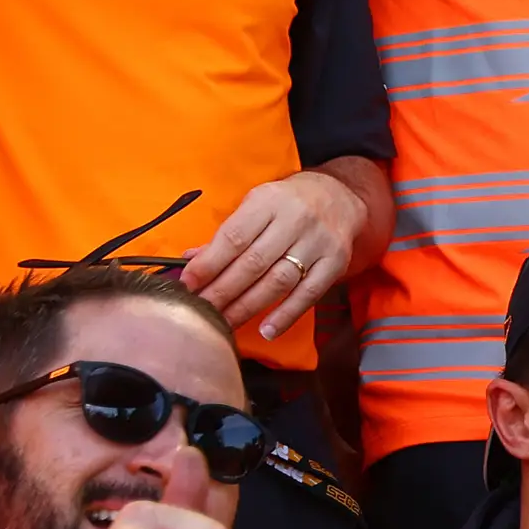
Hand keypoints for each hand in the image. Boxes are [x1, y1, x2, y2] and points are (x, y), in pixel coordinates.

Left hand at [181, 169, 359, 337]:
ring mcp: (318, 243)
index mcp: (268, 202)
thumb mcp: (256, 205)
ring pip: (279, 282)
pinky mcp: (336, 263)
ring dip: (249, 306)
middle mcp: (295, 220)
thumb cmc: (288, 203)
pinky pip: (309, 295)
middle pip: (254, 263)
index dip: (209, 264)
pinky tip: (267, 331)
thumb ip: (228, 233)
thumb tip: (191, 259)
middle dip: (224, 291)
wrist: (339, 197)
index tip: (188, 284)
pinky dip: (286, 315)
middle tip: (203, 311)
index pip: (234, 237)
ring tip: (227, 323)